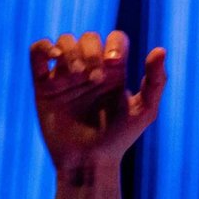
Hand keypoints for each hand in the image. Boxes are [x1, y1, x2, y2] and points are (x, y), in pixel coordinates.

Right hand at [29, 30, 166, 174]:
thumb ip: (155, 81)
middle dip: (91, 51)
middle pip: (88, 37)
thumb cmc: (119, 139)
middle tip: (94, 78)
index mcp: (114, 72)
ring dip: (71, 51)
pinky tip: (55, 57)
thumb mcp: (145, 111)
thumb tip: (160, 49)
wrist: (88, 161)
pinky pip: (38, 52)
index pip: (115, 38)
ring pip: (65, 41)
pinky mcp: (43, 86)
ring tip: (77, 75)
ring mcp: (66, 77)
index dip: (114, 44)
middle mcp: (90, 70)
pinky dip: (44, 47)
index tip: (113, 64)